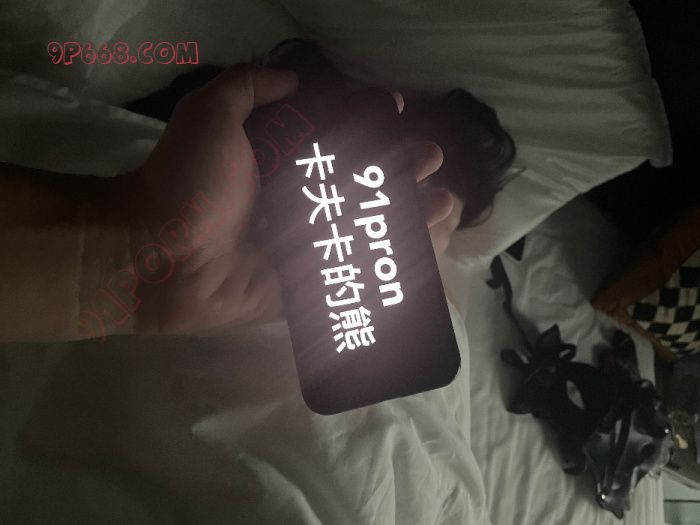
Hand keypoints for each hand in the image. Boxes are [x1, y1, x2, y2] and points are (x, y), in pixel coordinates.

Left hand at [115, 69, 453, 335]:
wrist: (161, 255)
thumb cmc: (188, 182)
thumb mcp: (212, 114)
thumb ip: (250, 86)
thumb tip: (293, 76)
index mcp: (285, 164)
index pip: (342, 142)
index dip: (374, 128)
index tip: (399, 114)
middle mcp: (303, 202)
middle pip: (367, 185)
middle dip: (406, 171)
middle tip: (431, 162)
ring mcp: (311, 245)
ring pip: (374, 229)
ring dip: (414, 215)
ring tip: (444, 203)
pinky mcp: (314, 283)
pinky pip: (364, 274)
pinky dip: (399, 264)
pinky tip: (430, 246)